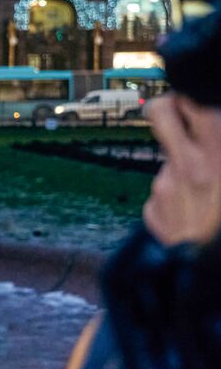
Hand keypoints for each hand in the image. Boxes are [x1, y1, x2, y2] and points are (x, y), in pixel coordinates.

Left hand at [143, 94, 220, 245]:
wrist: (214, 272)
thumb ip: (219, 140)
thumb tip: (214, 122)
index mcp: (218, 153)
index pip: (192, 100)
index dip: (192, 96)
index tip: (197, 101)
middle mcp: (188, 166)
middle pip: (160, 112)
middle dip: (168, 107)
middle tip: (181, 114)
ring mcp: (166, 189)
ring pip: (168, 160)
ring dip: (184, 166)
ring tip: (210, 193)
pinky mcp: (155, 212)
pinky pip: (163, 194)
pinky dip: (177, 198)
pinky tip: (197, 215)